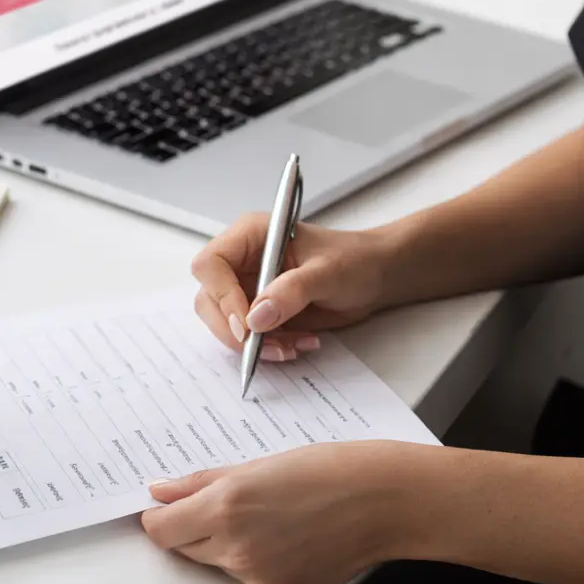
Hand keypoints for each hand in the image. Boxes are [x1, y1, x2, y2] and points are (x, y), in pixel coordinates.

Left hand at [141, 441, 419, 583]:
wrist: (387, 500)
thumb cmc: (335, 470)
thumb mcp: (264, 463)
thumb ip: (205, 481)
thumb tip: (162, 491)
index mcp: (227, 505)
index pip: (162, 529)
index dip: (161, 516)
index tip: (167, 506)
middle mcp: (236, 546)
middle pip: (186, 547)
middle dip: (197, 527)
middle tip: (234, 502)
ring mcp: (257, 576)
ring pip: (218, 563)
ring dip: (229, 543)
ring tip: (273, 515)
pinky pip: (247, 579)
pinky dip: (257, 560)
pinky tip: (288, 536)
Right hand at [192, 215, 393, 358]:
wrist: (374, 277)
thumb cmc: (354, 260)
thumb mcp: (327, 273)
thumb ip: (292, 291)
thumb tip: (256, 318)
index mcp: (251, 236)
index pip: (211, 264)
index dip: (221, 295)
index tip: (246, 324)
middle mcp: (242, 261)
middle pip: (209, 299)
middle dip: (235, 330)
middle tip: (264, 347)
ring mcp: (248, 288)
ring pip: (226, 324)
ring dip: (255, 344)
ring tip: (293, 346)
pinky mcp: (259, 312)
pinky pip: (248, 338)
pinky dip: (269, 348)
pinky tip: (299, 343)